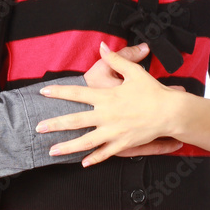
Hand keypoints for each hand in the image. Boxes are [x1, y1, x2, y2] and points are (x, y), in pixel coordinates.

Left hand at [37, 43, 184, 165]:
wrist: (171, 112)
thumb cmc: (153, 91)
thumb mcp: (134, 72)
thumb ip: (116, 59)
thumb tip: (102, 46)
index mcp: (106, 97)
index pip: (77, 94)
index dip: (59, 92)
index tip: (44, 92)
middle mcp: (106, 115)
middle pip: (74, 121)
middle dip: (54, 124)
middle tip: (38, 127)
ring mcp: (113, 132)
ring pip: (85, 142)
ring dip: (67, 147)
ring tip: (51, 151)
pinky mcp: (123, 143)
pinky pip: (105, 153)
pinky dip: (93, 159)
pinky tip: (82, 163)